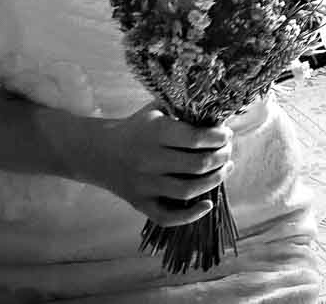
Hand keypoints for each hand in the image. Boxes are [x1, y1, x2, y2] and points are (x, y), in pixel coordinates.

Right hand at [77, 101, 233, 226]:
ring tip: (225, 169)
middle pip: (198, 165)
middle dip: (222, 157)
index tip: (227, 134)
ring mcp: (144, 184)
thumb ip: (182, 108)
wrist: (97, 151)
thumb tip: (217, 111)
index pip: (197, 138)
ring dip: (214, 181)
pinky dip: (190, 215)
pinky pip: (168, 217)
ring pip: (188, 191)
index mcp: (155, 133)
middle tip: (228, 151)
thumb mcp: (156, 110)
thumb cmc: (136, 128)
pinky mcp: (139, 203)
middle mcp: (149, 159)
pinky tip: (207, 204)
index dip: (219, 137)